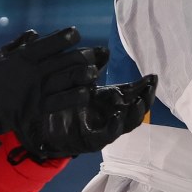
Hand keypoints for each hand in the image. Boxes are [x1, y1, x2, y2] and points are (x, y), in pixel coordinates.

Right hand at [0, 27, 105, 153]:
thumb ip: (17, 44)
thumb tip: (34, 34)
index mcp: (23, 57)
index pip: (50, 43)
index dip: (66, 36)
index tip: (76, 33)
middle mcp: (34, 72)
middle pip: (65, 60)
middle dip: (84, 55)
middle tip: (95, 54)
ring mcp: (38, 90)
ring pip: (67, 79)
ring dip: (84, 74)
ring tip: (94, 72)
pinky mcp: (40, 108)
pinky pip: (63, 101)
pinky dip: (77, 96)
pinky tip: (86, 92)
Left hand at [9, 74, 156, 162]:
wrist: (39, 123)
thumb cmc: (59, 98)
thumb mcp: (75, 79)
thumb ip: (90, 66)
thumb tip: (105, 51)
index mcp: (109, 100)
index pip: (133, 94)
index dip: (145, 87)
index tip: (152, 77)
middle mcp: (110, 114)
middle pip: (135, 110)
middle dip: (146, 100)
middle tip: (149, 89)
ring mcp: (103, 128)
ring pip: (126, 124)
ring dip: (134, 113)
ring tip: (138, 102)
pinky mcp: (91, 140)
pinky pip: (107, 135)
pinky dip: (114, 126)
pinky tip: (117, 116)